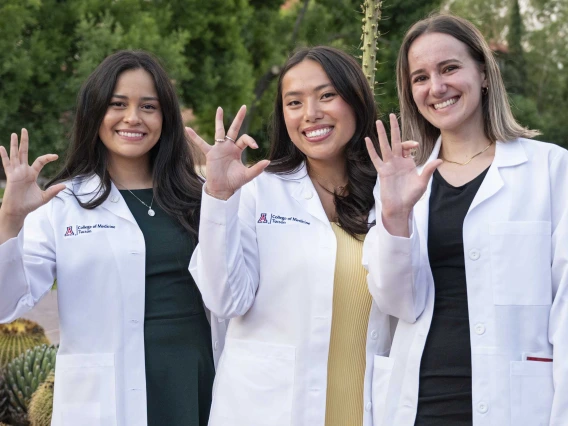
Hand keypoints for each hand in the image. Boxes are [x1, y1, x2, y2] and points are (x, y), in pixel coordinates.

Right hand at [0, 129, 65, 228]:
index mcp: (32, 174)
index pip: (40, 161)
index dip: (47, 157)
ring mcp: (16, 172)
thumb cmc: (30, 204)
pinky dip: (4, 156)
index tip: (56, 156)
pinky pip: (6, 164)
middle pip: (24, 152)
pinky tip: (2, 147)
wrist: (18, 211)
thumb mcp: (44, 197)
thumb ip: (53, 191)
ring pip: (15, 155)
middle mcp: (23, 170)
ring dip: (14, 144)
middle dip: (24, 141)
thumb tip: (65, 185)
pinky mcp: (10, 176)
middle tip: (24, 130)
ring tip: (14, 134)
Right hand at [186, 105, 269, 199]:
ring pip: (219, 131)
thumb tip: (268, 161)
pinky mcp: (210, 153)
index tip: (255, 146)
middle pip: (234, 129)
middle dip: (239, 118)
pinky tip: (187, 128)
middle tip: (244, 107)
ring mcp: (219, 149)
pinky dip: (194, 137)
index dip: (251, 140)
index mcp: (238, 150)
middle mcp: (228, 147)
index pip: (245, 139)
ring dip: (219, 120)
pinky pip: (201, 143)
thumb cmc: (234, 182)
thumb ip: (257, 168)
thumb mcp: (247, 175)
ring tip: (220, 108)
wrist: (222, 189)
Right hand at [365, 114, 440, 235]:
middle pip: (395, 141)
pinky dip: (371, 149)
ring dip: (381, 134)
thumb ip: (428, 170)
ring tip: (378, 122)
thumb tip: (440, 160)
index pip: (407, 147)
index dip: (410, 143)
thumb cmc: (411, 196)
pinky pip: (376, 158)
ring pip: (384, 146)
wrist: (400, 207)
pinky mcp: (382, 171)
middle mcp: (397, 161)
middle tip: (392, 115)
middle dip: (394, 128)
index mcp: (407, 162)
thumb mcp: (422, 182)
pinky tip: (367, 140)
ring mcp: (389, 165)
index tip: (415, 146)